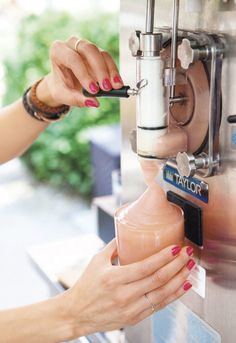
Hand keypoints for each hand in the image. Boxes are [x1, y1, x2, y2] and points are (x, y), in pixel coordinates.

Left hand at [36, 36, 123, 107]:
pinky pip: (108, 59)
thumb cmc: (61, 87)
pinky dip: (114, 71)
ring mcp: (86, 46)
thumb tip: (94, 103)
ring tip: (116, 86)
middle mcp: (72, 44)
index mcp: (58, 51)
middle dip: (100, 70)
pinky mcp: (97, 52)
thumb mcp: (63, 95)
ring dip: (110, 70)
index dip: (85, 74)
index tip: (94, 90)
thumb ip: (76, 99)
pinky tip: (118, 83)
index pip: (73, 59)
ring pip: (102, 53)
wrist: (63, 83)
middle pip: (89, 50)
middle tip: (107, 88)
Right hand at [63, 239, 194, 337]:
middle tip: (188, 254)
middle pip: (158, 279)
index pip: (146, 266)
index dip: (164, 257)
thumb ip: (114, 246)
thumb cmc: (86, 286)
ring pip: (162, 294)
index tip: (176, 248)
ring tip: (190, 268)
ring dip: (179, 280)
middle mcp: (124, 295)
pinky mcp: (135, 318)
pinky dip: (174, 295)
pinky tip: (182, 286)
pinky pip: (159, 306)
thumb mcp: (97, 261)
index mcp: (114, 278)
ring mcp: (131, 309)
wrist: (76, 313)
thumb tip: (128, 233)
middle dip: (177, 265)